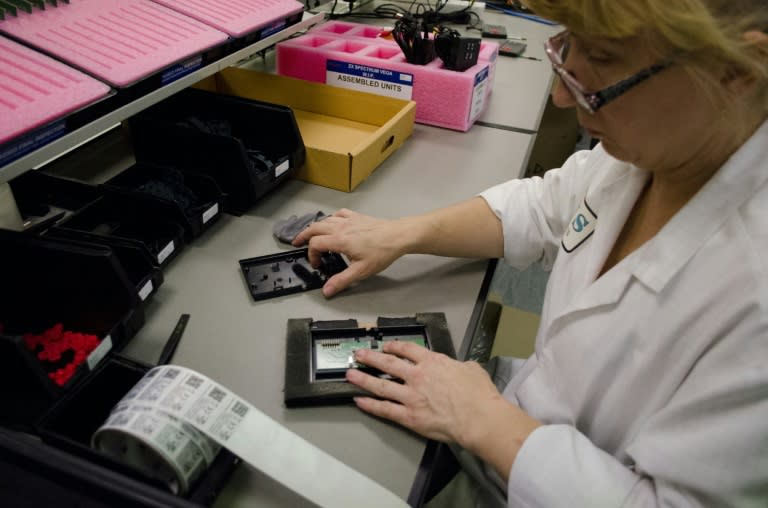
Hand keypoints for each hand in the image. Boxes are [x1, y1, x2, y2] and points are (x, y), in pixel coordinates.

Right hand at [291, 209, 411, 296]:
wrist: (398, 236)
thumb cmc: (382, 252)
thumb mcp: (361, 271)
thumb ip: (341, 280)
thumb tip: (327, 290)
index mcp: (340, 240)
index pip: (315, 244)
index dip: (311, 255)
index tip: (317, 264)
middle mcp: (341, 227)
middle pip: (314, 228)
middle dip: (304, 236)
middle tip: (297, 242)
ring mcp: (349, 220)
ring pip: (325, 219)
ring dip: (315, 227)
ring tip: (311, 234)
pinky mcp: (357, 217)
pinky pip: (339, 214)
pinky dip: (331, 218)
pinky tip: (333, 222)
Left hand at [346, 341, 540, 481]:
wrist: (478, 417)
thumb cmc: (478, 394)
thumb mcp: (471, 369)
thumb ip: (459, 366)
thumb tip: (459, 367)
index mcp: (432, 362)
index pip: (408, 349)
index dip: (394, 346)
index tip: (387, 346)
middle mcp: (417, 376)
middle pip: (388, 363)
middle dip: (371, 357)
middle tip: (358, 354)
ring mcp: (410, 396)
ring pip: (381, 385)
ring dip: (363, 379)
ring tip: (350, 374)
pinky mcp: (409, 416)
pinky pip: (385, 409)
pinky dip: (370, 405)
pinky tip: (359, 401)